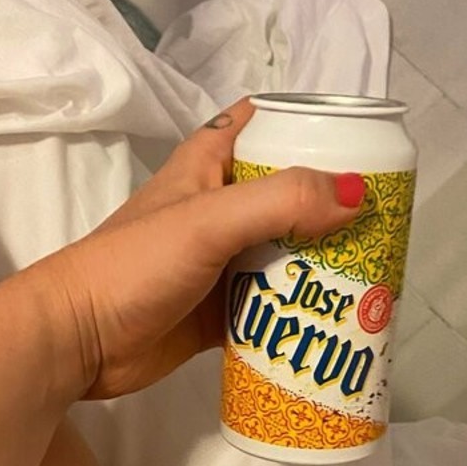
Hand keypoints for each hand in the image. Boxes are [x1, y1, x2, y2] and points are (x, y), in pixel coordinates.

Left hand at [46, 98, 366, 400]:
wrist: (79, 341)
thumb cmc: (134, 266)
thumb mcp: (209, 221)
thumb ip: (281, 202)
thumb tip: (357, 195)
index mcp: (208, 165)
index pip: (264, 123)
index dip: (310, 125)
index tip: (365, 143)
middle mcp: (218, 207)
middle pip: (289, 195)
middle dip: (334, 208)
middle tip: (387, 224)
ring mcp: (219, 262)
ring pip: (284, 253)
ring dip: (322, 264)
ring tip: (374, 275)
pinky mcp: (218, 311)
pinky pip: (271, 305)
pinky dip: (300, 311)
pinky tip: (337, 321)